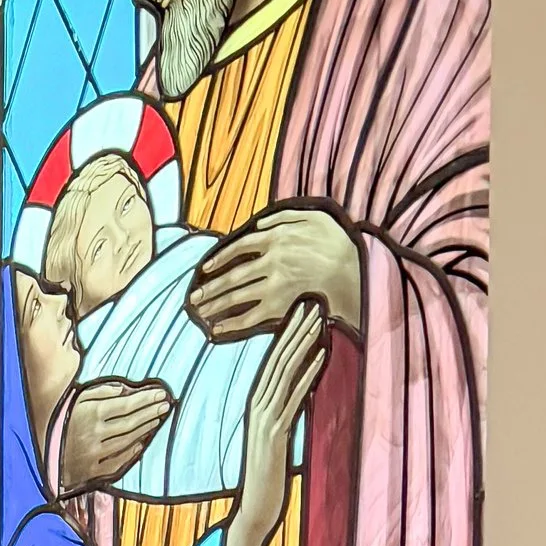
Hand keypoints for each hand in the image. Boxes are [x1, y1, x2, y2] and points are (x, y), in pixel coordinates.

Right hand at [58, 377, 171, 493]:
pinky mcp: (93, 471)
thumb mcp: (75, 400)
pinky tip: (141, 442)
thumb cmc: (60, 422)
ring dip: (145, 430)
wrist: (42, 456)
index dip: (146, 399)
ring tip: (157, 419)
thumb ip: (99, 393)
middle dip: (150, 412)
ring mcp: (94, 455)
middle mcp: (94, 435)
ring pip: (127, 441)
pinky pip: (118, 461)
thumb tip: (123, 390)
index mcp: (90, 414)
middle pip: (130, 423)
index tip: (161, 394)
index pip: (126, 405)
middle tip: (165, 405)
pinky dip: (131, 452)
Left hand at [188, 204, 362, 339]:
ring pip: (236, 296)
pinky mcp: (279, 306)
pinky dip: (230, 325)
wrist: (352, 271)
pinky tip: (216, 330)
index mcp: (275, 237)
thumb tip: (262, 220)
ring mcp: (272, 285)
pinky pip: (249, 318)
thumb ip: (284, 215)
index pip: (239, 248)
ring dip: (215, 305)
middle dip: (211, 288)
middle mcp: (269, 260)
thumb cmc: (336, 243)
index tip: (205, 268)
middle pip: (232, 275)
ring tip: (199, 312)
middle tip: (194, 298)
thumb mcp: (313, 217)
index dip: (219, 259)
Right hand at [239, 302, 328, 515]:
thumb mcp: (274, 441)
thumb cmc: (266, 478)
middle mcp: (257, 408)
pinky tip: (320, 357)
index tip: (302, 310)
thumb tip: (298, 396)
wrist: (254, 511)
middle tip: (312, 302)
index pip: (272, 362)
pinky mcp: (274, 435)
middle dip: (295, 330)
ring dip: (302, 344)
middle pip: (277, 360)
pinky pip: (293, 398)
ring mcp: (264, 420)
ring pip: (284, 373)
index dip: (286, 335)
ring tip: (317, 320)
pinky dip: (307, 375)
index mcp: (255, 406)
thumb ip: (282, 416)